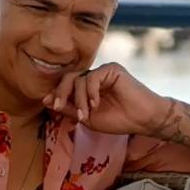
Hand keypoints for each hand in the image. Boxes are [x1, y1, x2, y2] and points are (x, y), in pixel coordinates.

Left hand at [42, 62, 171, 134]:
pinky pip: (92, 77)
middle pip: (68, 78)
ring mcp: (103, 72)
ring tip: (86, 115)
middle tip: (58, 106)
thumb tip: (46, 100)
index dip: (57, 94)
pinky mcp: (112, 69)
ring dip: (79, 99)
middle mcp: (94, 77)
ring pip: (78, 79)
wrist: (143, 119)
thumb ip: (69, 108)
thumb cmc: (120, 120)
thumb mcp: (88, 118)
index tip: (51, 105)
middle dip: (61, 93)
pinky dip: (90, 92)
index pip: (67, 86)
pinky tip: (96, 104)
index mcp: (88, 88)